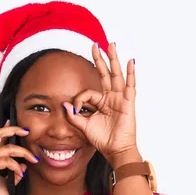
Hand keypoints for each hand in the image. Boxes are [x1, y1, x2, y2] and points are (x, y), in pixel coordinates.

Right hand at [0, 120, 38, 194]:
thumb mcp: (9, 182)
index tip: (21, 127)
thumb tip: (24, 164)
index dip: (8, 129)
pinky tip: (21, 174)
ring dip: (24, 153)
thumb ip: (15, 172)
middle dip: (13, 129)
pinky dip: (16, 166)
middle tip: (27, 132)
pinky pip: (6, 161)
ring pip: (7, 148)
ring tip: (34, 159)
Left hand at [63, 42, 138, 164]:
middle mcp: (111, 98)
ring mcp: (120, 99)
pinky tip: (130, 62)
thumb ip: (74, 115)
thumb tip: (64, 104)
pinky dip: (131, 74)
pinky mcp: (128, 103)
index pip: (88, 93)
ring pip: (116, 75)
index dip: (79, 99)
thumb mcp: (84, 126)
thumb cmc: (102, 140)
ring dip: (113, 60)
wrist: (115, 150)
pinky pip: (130, 86)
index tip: (74, 109)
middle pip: (104, 74)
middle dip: (99, 59)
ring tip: (111, 45)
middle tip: (95, 44)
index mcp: (101, 103)